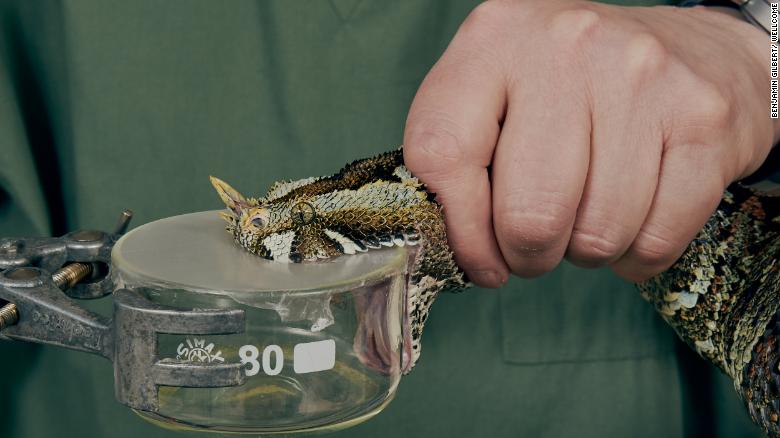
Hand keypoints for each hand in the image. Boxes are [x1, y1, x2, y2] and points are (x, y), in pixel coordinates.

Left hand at [403, 0, 777, 285]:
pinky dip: (637, 256)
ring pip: (597, 235)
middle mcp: (566, 46)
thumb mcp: (501, 92)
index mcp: (494, 38)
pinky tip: (633, 223)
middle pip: (527, 213)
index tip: (478, 261)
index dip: (458, 232)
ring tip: (588, 217)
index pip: (443, 154)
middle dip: (527, 255)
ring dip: (586, 252)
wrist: (698, 52)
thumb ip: (459, 154)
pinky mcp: (703, 118)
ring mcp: (641, 77)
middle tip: (535, 244)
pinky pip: (656, 239)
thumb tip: (451, 248)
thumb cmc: (577, 88)